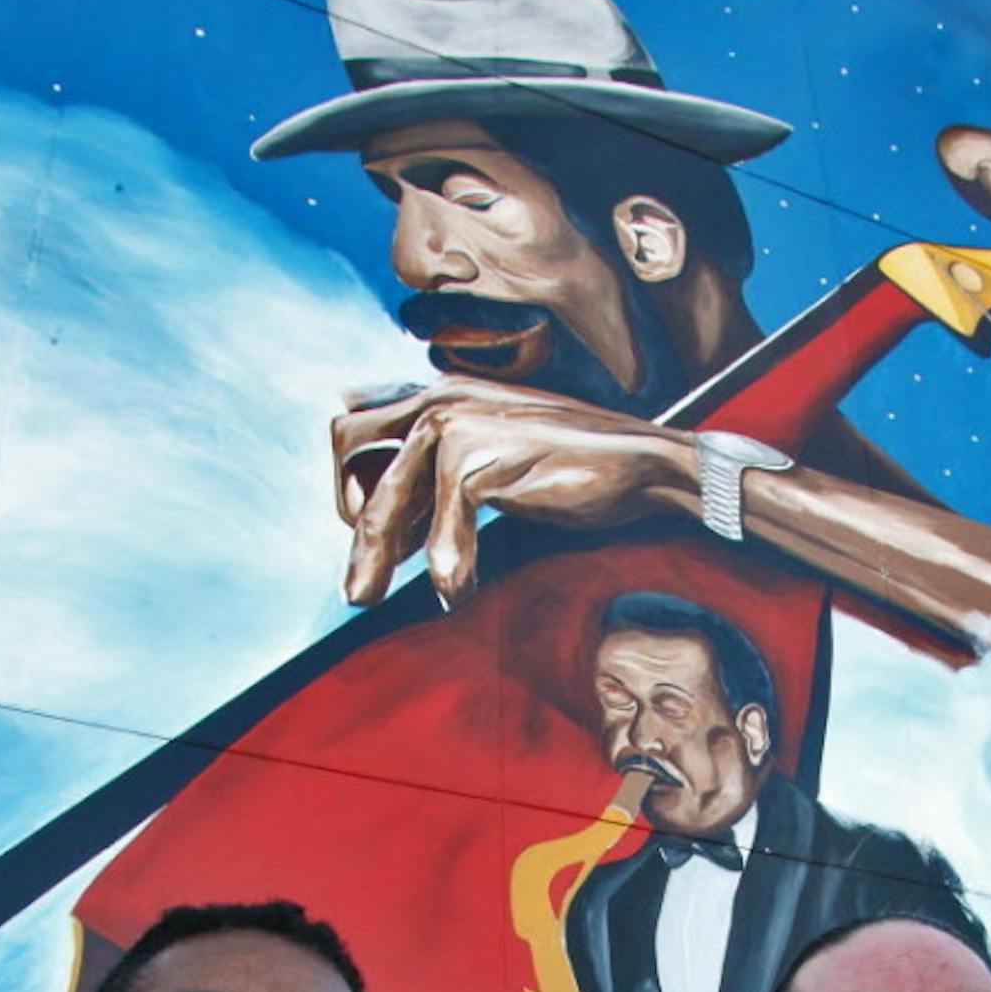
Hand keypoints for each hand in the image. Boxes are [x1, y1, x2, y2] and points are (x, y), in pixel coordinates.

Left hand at [333, 378, 697, 608]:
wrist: (642, 463)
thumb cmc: (572, 468)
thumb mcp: (493, 462)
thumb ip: (441, 479)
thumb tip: (392, 533)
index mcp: (439, 392)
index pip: (356, 422)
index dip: (350, 478)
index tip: (375, 531)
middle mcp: (439, 397)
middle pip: (349, 446)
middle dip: (350, 512)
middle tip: (363, 570)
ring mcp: (457, 423)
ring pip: (383, 496)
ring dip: (373, 555)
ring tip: (369, 599)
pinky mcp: (480, 458)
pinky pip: (438, 527)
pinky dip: (447, 567)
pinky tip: (458, 593)